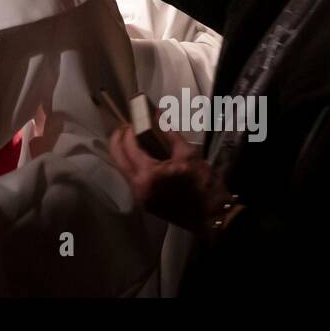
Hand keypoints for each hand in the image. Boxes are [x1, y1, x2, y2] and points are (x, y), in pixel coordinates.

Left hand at [109, 125, 232, 232]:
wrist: (212, 216)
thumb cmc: (203, 184)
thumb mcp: (188, 154)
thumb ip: (169, 132)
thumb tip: (157, 114)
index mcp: (149, 174)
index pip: (129, 146)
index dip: (129, 131)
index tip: (134, 121)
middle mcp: (138, 187)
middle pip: (117, 157)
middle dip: (118, 139)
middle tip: (127, 128)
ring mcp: (139, 197)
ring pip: (121, 169)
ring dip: (123, 152)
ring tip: (132, 139)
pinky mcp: (144, 203)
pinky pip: (130, 179)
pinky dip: (131, 165)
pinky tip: (139, 156)